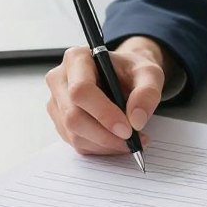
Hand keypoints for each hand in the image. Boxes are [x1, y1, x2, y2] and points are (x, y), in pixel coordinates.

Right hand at [45, 36, 170, 155]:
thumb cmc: (131, 71)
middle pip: (73, 116)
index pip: (81, 90)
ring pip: (74, 134)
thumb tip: (136, 120)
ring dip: (105, 144)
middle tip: (133, 141)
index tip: (128, 129)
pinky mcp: (60, 121)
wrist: (124, 76)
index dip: (103, 113)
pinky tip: (117, 141)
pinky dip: (100, 148)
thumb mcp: (149, 73)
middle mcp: (60, 79)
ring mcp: (57, 102)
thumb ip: (147, 92)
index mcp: (77, 58)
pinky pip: (76, 143)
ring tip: (131, 141)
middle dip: (105, 135)